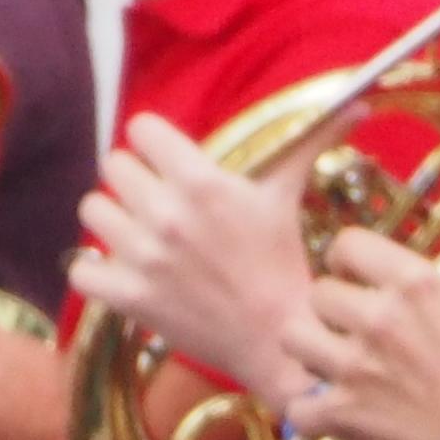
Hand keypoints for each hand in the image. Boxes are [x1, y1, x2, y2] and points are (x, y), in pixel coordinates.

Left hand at [67, 112, 315, 404]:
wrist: (278, 338)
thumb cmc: (284, 261)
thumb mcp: (287, 195)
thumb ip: (310, 141)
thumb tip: (358, 102)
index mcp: (202, 182)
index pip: (142, 129)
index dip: (155, 143)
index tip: (169, 160)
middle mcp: (166, 214)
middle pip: (113, 165)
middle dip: (135, 179)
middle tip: (159, 201)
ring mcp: (142, 257)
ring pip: (93, 210)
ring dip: (114, 220)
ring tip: (142, 234)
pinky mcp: (127, 297)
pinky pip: (81, 269)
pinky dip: (96, 271)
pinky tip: (124, 272)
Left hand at [279, 226, 439, 439]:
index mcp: (416, 285)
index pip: (348, 244)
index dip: (347, 259)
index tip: (354, 275)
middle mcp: (378, 319)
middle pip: (318, 293)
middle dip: (332, 309)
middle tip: (348, 327)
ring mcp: (354, 367)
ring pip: (293, 337)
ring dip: (310, 349)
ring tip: (329, 361)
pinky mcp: (342, 413)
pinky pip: (299, 403)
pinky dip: (311, 412)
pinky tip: (330, 412)